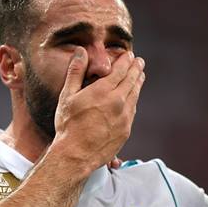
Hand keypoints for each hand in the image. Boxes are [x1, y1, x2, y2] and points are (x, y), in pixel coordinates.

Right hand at [51, 48, 145, 174]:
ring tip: (140, 76)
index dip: (126, 61)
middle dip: (136, 69)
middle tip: (139, 62)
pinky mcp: (126, 130)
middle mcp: (117, 102)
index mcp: (103, 91)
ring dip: (138, 83)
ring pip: (135, 95)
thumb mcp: (67, 96)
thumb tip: (81, 51)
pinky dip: (134, 100)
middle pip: (131, 80)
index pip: (120, 70)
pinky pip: (133, 110)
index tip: (129, 55)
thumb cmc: (68, 125)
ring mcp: (124, 117)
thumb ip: (76, 72)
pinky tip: (133, 98)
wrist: (75, 155)